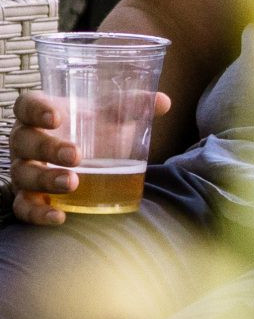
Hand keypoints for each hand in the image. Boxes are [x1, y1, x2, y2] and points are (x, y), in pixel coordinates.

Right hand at [9, 88, 171, 225]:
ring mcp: (25, 170)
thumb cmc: (95, 131)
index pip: (27, 105)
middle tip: (76, 156)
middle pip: (24, 141)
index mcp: (40, 115)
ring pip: (23, 174)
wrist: (90, 159)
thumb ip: (133, 106)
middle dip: (48, 148)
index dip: (36, 110)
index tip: (56, 117)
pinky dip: (37, 214)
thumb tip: (163, 101)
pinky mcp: (28, 196)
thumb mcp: (111, 117)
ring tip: (73, 183)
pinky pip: (23, 207)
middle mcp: (26, 141)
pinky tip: (59, 217)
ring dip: (45, 180)